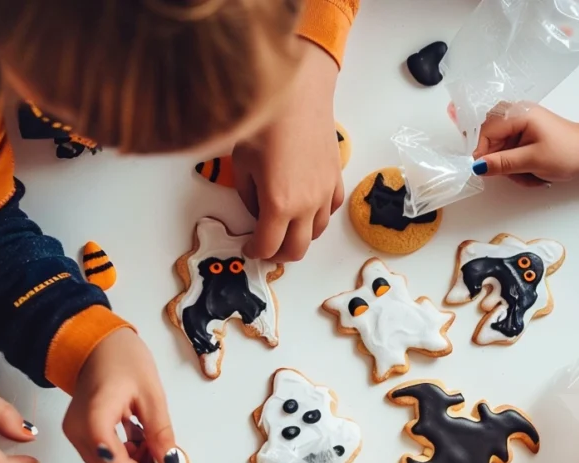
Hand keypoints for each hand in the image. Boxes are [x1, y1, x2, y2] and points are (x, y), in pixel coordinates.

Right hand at [64, 329, 181, 462]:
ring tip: (158, 451)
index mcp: (94, 418)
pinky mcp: (79, 431)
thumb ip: (160, 433)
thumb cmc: (125, 360)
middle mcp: (77, 431)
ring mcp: (75, 432)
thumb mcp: (152, 396)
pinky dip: (124, 455)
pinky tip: (144, 443)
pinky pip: (101, 454)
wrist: (100, 344)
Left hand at [232, 43, 342, 262]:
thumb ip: (249, 196)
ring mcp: (325, 192)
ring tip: (285, 227)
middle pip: (296, 250)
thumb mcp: (242, 164)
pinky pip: (331, 209)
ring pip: (316, 232)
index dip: (255, 252)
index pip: (268, 246)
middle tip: (267, 247)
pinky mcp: (336, 177)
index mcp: (278, 204)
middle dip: (279, 254)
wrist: (296, 92)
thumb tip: (257, 209)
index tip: (249, 247)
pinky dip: (319, 216)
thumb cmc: (265, 122)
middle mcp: (306, 205)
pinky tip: (307, 207)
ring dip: (300, 236)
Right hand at [472, 104, 578, 184]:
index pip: (487, 130)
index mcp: (520, 113)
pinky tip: (531, 171)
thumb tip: (477, 167)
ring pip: (501, 148)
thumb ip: (503, 163)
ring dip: (510, 166)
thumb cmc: (567, 153)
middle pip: (491, 138)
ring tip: (530, 175)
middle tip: (514, 173)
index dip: (483, 152)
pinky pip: (511, 150)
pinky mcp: (527, 133)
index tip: (487, 172)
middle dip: (499, 160)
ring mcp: (522, 123)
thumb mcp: (532, 161)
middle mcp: (518, 113)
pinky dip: (517, 164)